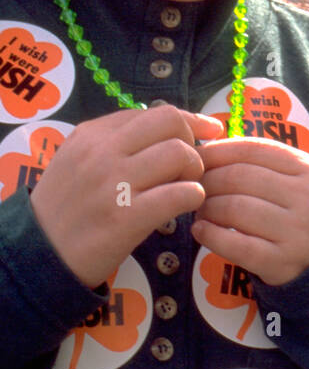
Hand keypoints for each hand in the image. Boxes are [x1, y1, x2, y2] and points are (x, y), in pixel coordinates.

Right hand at [30, 106, 223, 287]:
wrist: (39, 255)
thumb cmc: (65, 208)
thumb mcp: (76, 160)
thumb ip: (114, 141)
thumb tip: (167, 128)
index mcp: (91, 134)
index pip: (155, 112)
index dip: (189, 121)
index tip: (208, 131)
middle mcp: (102, 152)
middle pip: (171, 123)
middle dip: (192, 142)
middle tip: (189, 167)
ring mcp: (114, 183)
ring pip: (179, 154)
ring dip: (194, 171)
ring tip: (184, 188)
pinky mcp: (126, 217)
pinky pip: (180, 194)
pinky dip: (193, 196)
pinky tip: (186, 205)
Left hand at [194, 139, 308, 285]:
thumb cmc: (305, 210)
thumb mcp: (301, 178)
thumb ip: (266, 161)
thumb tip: (211, 148)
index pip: (255, 150)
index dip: (220, 150)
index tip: (199, 157)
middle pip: (241, 178)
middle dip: (209, 179)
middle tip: (194, 185)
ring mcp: (298, 232)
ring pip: (236, 208)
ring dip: (208, 206)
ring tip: (200, 208)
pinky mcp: (282, 262)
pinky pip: (237, 245)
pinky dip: (211, 235)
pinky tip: (201, 230)